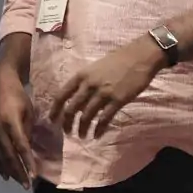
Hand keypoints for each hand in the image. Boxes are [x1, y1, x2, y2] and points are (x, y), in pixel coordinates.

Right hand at [0, 64, 38, 187]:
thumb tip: (28, 148)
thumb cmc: (17, 94)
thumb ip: (27, 130)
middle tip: (26, 185)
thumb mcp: (29, 110)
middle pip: (9, 155)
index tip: (34, 175)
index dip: (27, 162)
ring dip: (9, 170)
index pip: (21, 147)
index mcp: (11, 122)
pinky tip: (4, 173)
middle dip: (18, 171)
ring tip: (17, 181)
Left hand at [49, 37, 164, 140]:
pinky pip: (104, 119)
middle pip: (71, 109)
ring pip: (86, 116)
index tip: (52, 120)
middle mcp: (89, 85)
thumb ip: (84, 82)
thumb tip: (77, 99)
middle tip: (67, 132)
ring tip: (82, 136)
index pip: (61, 95)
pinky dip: (98, 129)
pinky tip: (97, 135)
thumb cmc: (118, 60)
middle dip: (66, 123)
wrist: (140, 56)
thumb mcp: (94, 68)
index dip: (54, 110)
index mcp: (81, 76)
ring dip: (82, 129)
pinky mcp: (117, 100)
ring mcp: (103, 93)